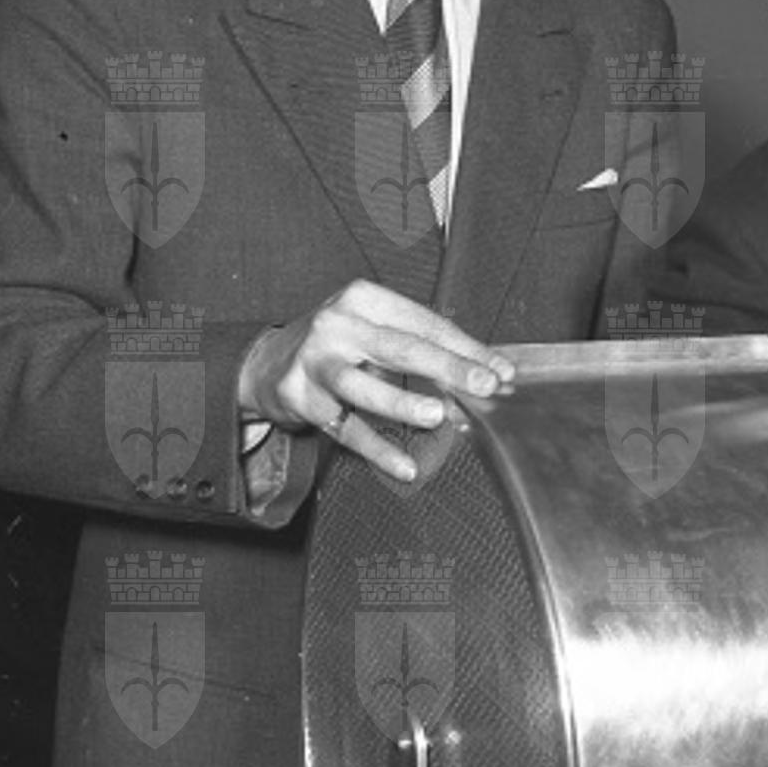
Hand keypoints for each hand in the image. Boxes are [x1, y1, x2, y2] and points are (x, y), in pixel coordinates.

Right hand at [237, 280, 514, 483]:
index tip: (501, 370)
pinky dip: (377, 450)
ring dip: (404, 404)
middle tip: (485, 386)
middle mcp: (337, 325)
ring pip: (365, 386)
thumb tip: (482, 374)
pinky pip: (346, 429)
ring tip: (438, 417)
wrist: (266, 363)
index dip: (467, 348)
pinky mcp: (301, 398)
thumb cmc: (337, 345)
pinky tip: (404, 466)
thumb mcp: (374, 329)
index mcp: (365, 300)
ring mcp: (316, 361)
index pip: (426, 324)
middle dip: (448, 368)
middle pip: (401, 348)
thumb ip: (421, 347)